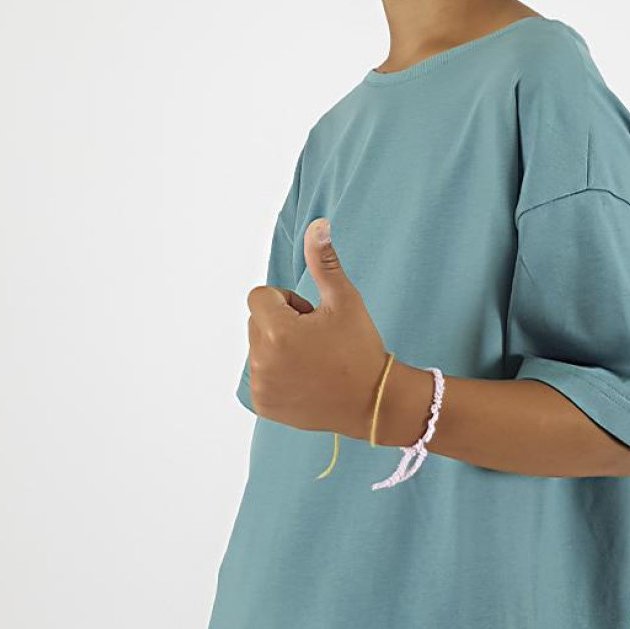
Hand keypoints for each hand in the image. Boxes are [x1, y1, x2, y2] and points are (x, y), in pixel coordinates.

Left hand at [245, 217, 389, 439]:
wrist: (372, 401)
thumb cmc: (360, 347)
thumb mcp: (345, 300)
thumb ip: (324, 262)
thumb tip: (317, 224)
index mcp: (279, 331)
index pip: (260, 296)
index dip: (288, 302)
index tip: (313, 318)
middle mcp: (263, 361)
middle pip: (256, 321)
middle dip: (280, 324)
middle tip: (316, 340)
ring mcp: (262, 386)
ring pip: (258, 348)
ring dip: (277, 348)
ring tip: (312, 361)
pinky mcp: (264, 404)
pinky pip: (260, 375)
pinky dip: (277, 374)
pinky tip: (305, 380)